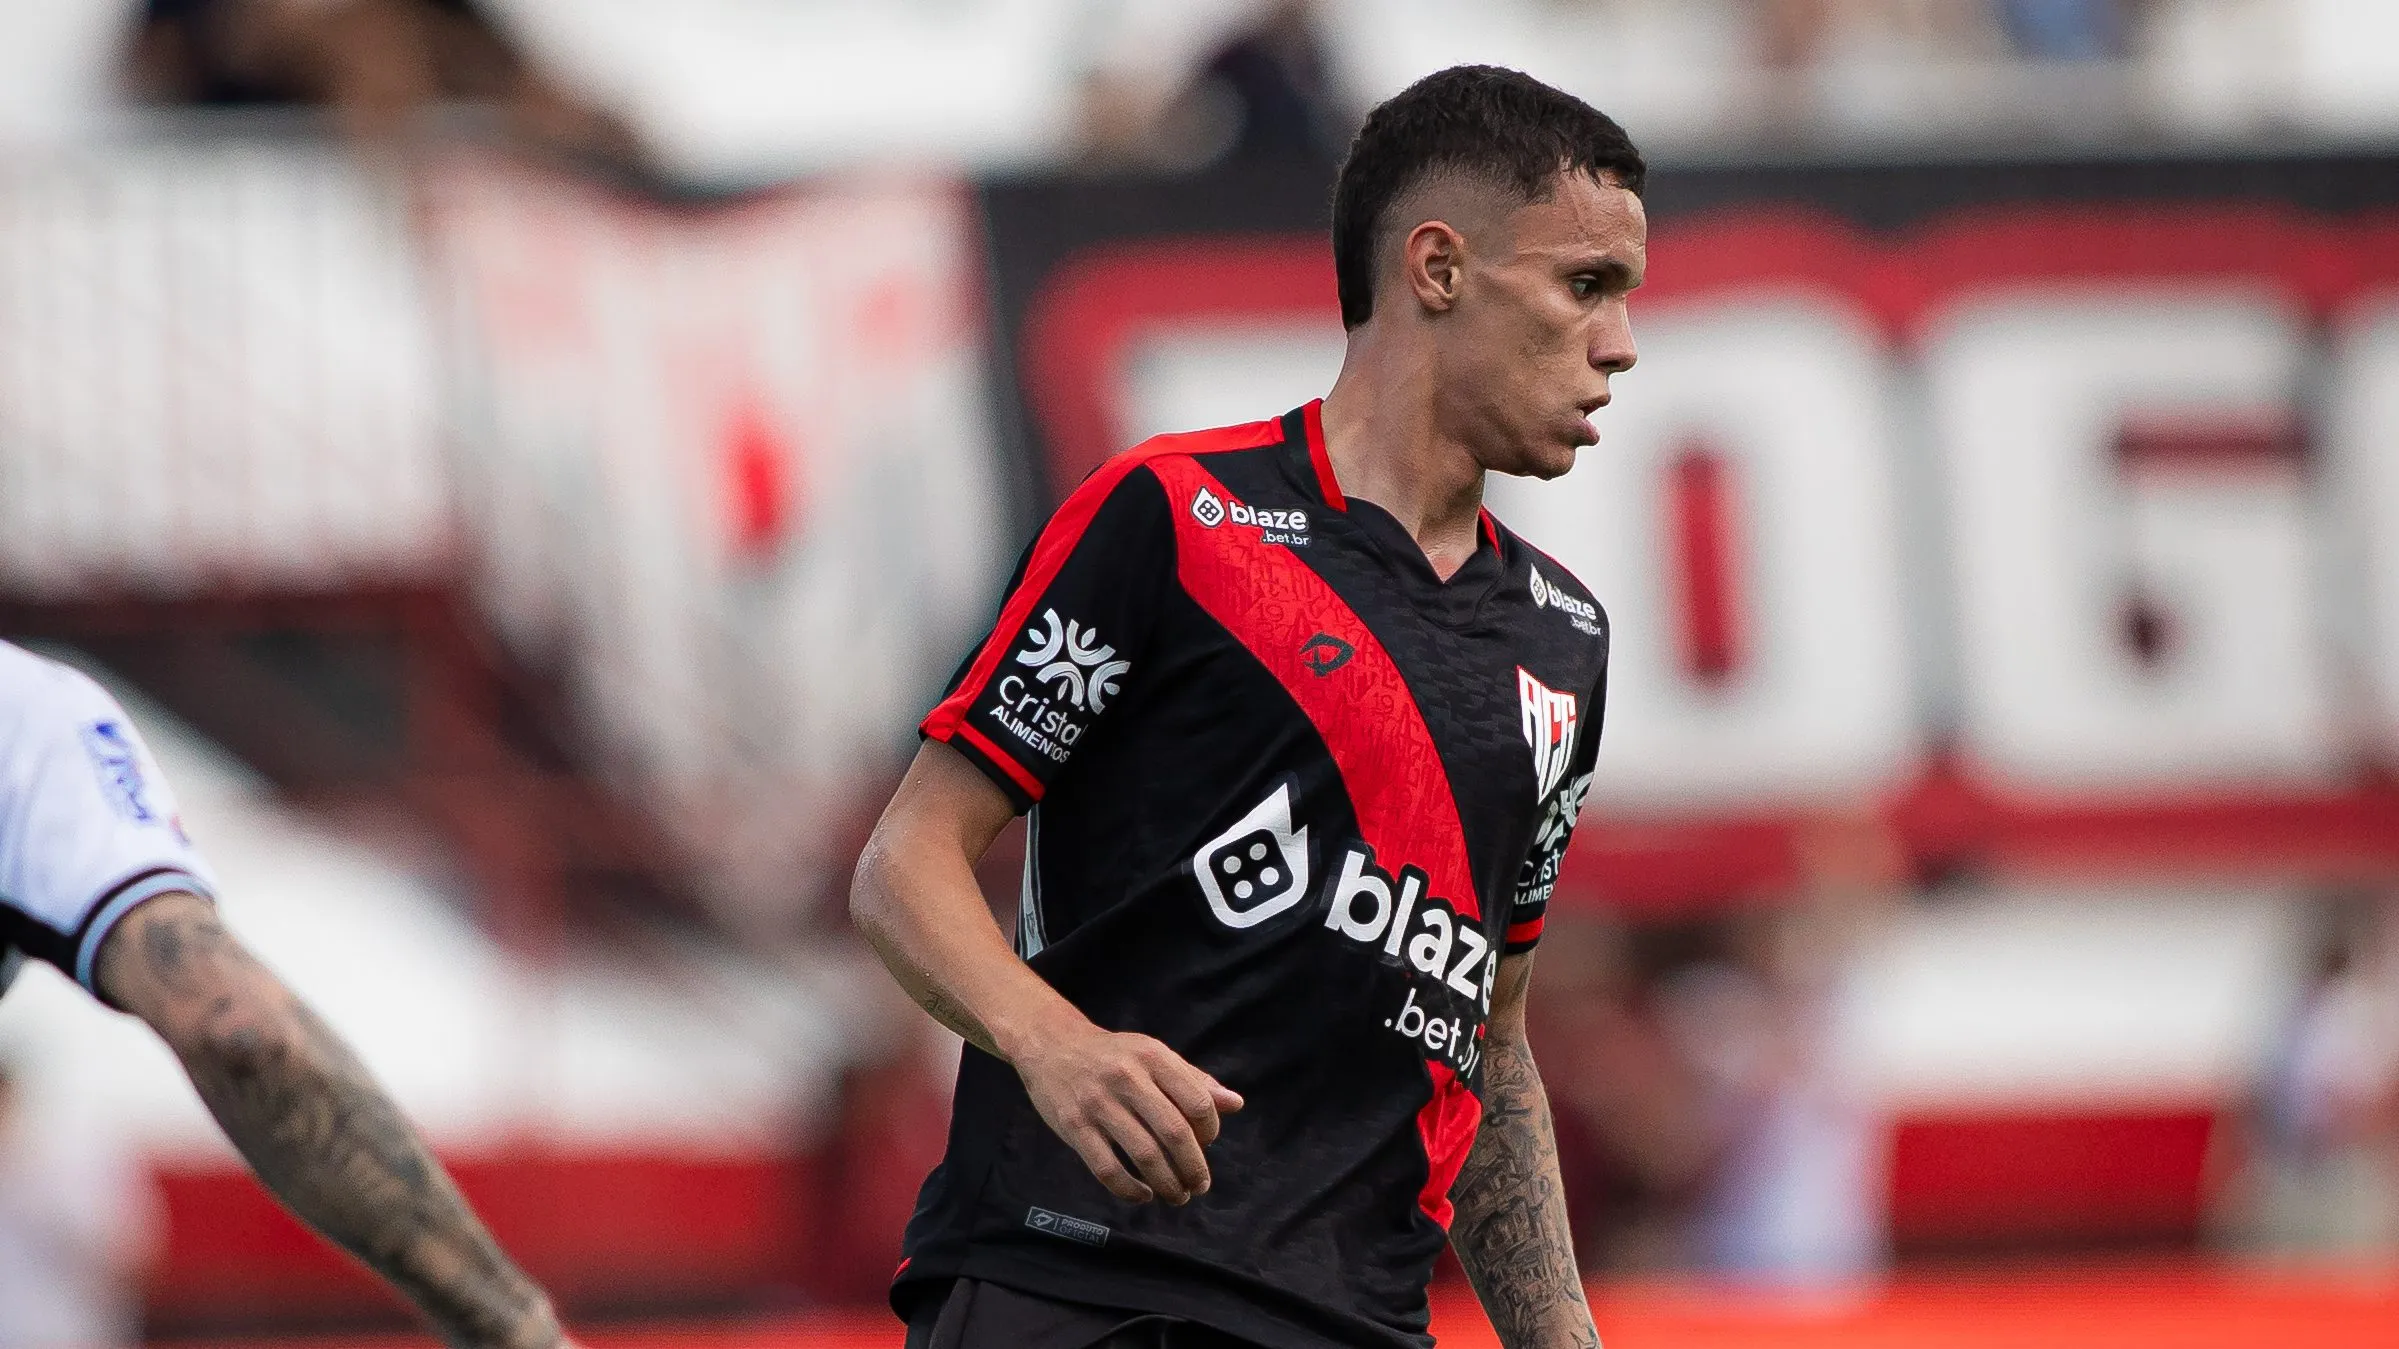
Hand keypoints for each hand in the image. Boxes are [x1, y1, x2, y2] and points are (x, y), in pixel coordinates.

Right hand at [1009, 1017, 1243, 1204]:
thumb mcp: (1155, 1056)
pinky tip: (1143, 1195)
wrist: (1052, 1045)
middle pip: (1174, 1133)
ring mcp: (1098, 1103)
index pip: (1198, 1102)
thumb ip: (1195, 1081)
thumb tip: (1236, 1105)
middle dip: (1194, 1168)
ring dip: (1167, 1184)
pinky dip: (1130, 1190)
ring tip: (1178, 1196)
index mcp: (1153, 1057)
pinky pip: (1107, 1169)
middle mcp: (1127, 1078)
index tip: (1206, 1146)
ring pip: (1144, 1155)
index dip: (1210, 1132)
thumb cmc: (1113, 1055)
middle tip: (1200, 1186)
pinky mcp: (1073, 1126)